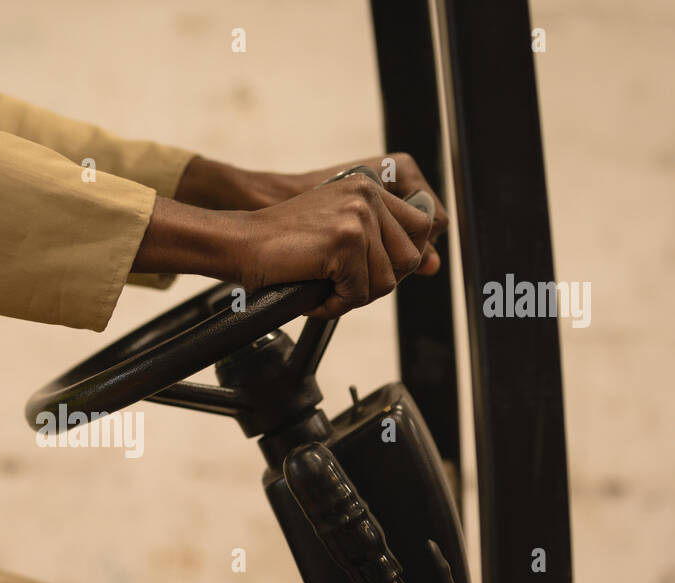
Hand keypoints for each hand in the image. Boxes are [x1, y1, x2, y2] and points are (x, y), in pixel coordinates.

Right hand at [174, 153, 447, 274]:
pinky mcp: (344, 240)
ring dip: (356, 296)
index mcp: (369, 185)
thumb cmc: (283, 245)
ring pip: (388, 280)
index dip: (404, 258)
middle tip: (344, 285)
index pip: (423, 225)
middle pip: (411, 256)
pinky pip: (360, 292)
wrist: (240, 244)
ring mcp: (358, 215)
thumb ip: (381, 240)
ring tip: (325, 290)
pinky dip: (336, 305)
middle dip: (380, 281)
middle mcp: (368, 194)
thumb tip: (434, 264)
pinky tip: (313, 295)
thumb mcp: (338, 229)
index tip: (372, 272)